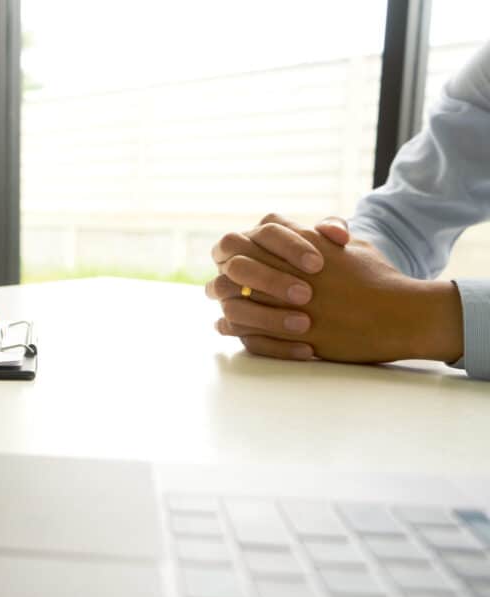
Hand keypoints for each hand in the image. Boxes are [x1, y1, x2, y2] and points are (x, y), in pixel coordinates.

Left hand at [212, 228, 463, 363]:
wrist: (404, 315)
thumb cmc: (379, 277)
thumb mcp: (350, 245)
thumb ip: (319, 234)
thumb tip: (299, 228)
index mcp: (305, 249)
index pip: (255, 239)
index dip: (240, 247)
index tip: (235, 257)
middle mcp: (295, 276)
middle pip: (237, 268)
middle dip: (226, 274)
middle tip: (220, 282)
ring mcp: (294, 309)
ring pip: (237, 304)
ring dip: (226, 303)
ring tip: (222, 305)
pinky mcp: (297, 338)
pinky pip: (251, 336)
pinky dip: (236, 330)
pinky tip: (228, 326)